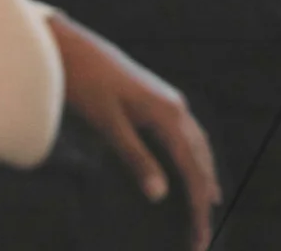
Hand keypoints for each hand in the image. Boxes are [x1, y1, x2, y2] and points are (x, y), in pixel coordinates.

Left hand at [46, 9, 219, 249]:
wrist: (71, 48)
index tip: (199, 238)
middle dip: (204, 198)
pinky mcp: (158, 100)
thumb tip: (159, 195)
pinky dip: (194, 156)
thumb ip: (135, 158)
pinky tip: (188, 163)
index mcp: (168, 115)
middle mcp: (176, 107)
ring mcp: (169, 101)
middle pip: (201, 160)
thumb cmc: (85, 84)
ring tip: (209, 203)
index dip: (197, 207)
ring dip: (204, 176)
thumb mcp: (108, 124)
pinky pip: (187, 134)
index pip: (192, 171)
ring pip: (198, 145)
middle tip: (201, 235)